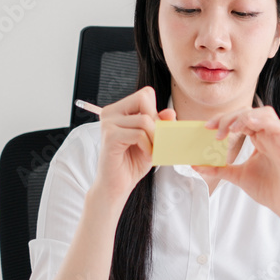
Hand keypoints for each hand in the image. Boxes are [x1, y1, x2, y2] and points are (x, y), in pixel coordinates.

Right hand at [91, 87, 174, 205]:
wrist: (117, 185)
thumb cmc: (132, 162)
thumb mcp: (152, 140)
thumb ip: (160, 124)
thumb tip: (170, 112)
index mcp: (118, 110)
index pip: (145, 94)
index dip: (156, 112)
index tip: (154, 131)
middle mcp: (110, 113)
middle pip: (144, 99)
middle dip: (156, 122)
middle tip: (155, 141)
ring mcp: (108, 124)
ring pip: (144, 120)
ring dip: (154, 138)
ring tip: (150, 151)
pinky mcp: (110, 137)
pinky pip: (139, 134)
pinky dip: (147, 147)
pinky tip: (145, 155)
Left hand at [194, 106, 279, 224]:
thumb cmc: (268, 189)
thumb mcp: (237, 176)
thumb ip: (219, 169)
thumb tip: (196, 165)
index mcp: (259, 139)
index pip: (241, 118)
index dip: (224, 118)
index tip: (208, 127)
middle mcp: (269, 136)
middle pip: (250, 112)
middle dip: (230, 116)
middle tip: (214, 129)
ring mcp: (278, 140)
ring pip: (265, 114)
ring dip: (245, 117)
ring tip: (231, 129)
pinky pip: (279, 127)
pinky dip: (264, 122)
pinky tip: (250, 125)